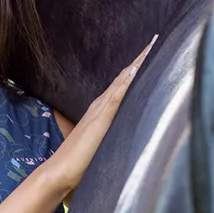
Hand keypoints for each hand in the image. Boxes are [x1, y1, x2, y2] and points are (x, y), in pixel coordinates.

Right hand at [49, 35, 157, 193]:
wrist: (60, 170)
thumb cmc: (78, 162)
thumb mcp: (98, 144)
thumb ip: (106, 134)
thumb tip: (118, 134)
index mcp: (101, 111)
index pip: (121, 85)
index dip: (134, 70)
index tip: (147, 54)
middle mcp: (100, 105)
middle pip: (123, 78)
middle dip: (138, 60)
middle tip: (153, 42)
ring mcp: (101, 110)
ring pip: (121, 81)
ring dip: (136, 64)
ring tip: (149, 48)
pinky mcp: (102, 118)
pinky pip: (117, 94)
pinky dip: (127, 80)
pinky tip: (135, 69)